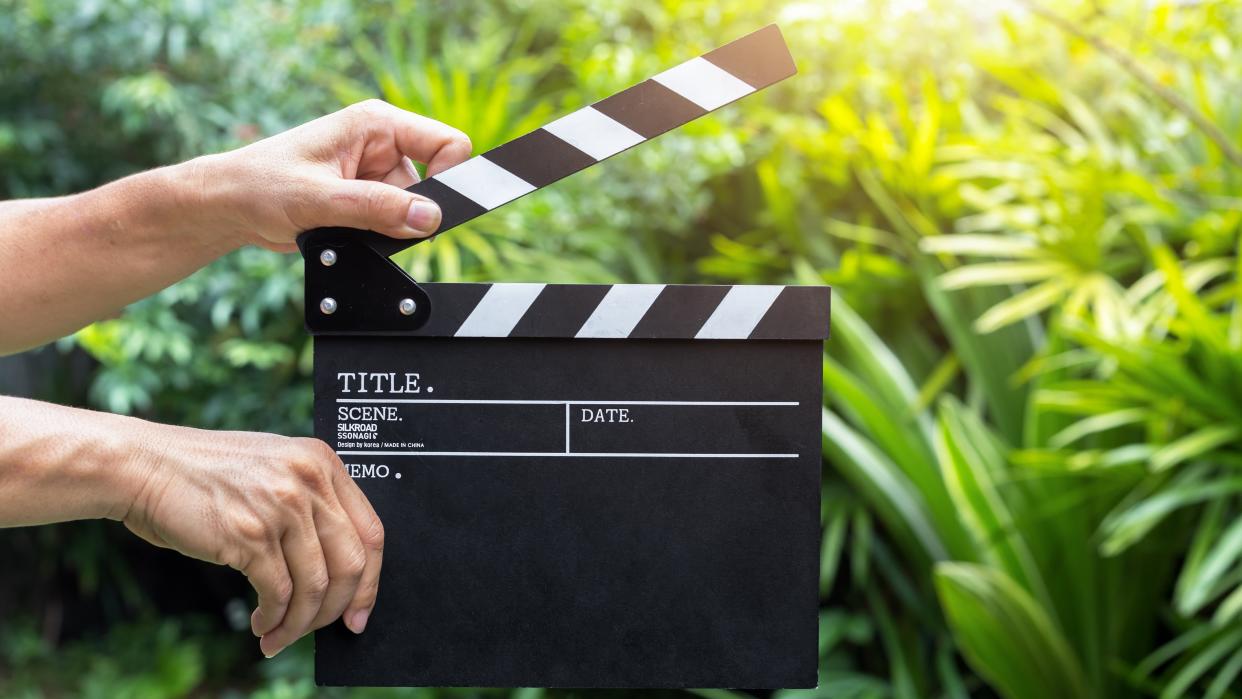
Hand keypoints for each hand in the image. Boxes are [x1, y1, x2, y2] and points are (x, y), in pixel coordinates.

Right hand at [118, 424, 383, 657]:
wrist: (144, 466)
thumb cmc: (204, 475)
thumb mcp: (273, 469)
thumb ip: (310, 502)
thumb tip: (339, 573)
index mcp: (322, 462)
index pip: (371, 531)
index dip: (371, 581)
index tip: (359, 611)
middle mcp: (309, 480)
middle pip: (352, 563)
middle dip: (337, 608)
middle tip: (319, 630)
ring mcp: (282, 507)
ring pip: (315, 585)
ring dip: (299, 623)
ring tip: (278, 635)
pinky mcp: (250, 534)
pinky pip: (279, 593)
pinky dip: (273, 619)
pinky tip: (260, 624)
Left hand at [194, 99, 471, 251]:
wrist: (228, 208)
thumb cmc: (260, 186)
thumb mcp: (321, 198)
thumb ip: (378, 208)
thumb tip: (429, 218)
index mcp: (376, 124)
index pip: (447, 143)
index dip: (450, 178)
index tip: (432, 212)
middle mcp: (381, 145)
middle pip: (433, 184)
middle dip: (410, 212)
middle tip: (372, 224)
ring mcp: (375, 175)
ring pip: (413, 211)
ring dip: (388, 229)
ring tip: (345, 227)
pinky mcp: (366, 201)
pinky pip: (393, 225)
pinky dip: (377, 238)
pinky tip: (345, 235)